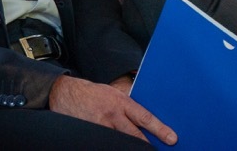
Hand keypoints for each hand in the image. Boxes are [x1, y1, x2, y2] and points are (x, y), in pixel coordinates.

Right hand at [49, 75, 175, 144]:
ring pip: (121, 142)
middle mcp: (112, 115)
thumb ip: (128, 104)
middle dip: (148, 145)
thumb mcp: (112, 92)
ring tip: (139, 149)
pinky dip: (114, 146)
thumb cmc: (92, 93)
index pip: (144, 117)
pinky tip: (117, 147)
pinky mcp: (92, 134)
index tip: (172, 138)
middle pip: (135, 136)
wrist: (65, 93)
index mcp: (120, 102)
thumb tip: (145, 117)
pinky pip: (107, 144)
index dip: (159, 129)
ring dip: (130, 147)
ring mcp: (101, 126)